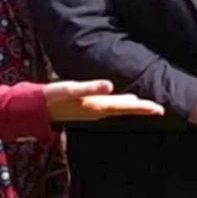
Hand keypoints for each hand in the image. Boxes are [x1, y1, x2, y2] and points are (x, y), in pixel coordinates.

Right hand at [44, 80, 164, 122]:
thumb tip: (110, 86)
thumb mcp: (70, 89)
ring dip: (133, 107)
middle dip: (142, 108)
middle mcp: (98, 111)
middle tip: (160, 109)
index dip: (143, 107)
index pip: (126, 106)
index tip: (160, 109)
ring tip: (147, 105)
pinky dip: (121, 104)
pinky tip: (125, 100)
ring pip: (119, 109)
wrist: (36, 110)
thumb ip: (90, 88)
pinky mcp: (87, 108)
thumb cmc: (52, 97)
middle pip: (125, 109)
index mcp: (98, 106)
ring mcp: (92, 111)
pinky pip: (111, 107)